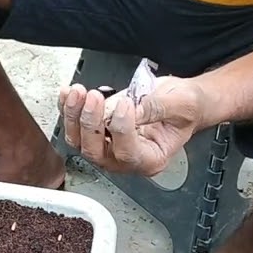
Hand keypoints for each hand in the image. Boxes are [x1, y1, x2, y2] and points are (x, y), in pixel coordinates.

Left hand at [58, 77, 208, 175]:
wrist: (178, 101)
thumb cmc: (185, 108)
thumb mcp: (182, 104)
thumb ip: (157, 108)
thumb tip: (132, 110)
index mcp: (151, 159)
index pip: (128, 153)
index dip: (121, 129)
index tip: (125, 104)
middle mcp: (125, 159)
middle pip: (96, 152)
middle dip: (91, 123)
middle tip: (95, 98)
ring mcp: (108, 147)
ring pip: (80, 141)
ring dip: (74, 116)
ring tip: (79, 92)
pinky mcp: (97, 132)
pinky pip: (74, 126)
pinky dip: (68, 109)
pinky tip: (69, 93)